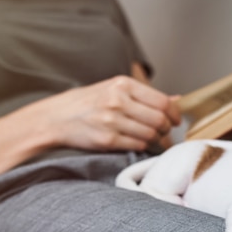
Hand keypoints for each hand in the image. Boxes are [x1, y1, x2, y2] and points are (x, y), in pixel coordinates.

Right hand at [22, 75, 180, 151]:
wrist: (54, 118)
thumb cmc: (86, 103)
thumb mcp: (113, 89)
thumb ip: (144, 94)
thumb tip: (177, 99)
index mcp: (122, 84)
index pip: (162, 100)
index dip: (174, 114)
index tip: (175, 120)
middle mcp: (118, 100)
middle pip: (159, 119)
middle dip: (167, 129)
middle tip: (165, 133)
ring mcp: (112, 121)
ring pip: (150, 134)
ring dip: (157, 140)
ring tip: (154, 140)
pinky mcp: (107, 140)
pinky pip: (137, 145)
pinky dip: (144, 147)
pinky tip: (141, 145)